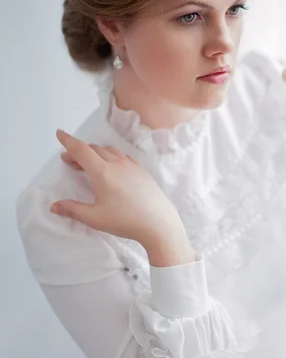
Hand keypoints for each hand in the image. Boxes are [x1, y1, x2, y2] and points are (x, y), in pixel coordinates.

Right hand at [50, 129, 184, 247]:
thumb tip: (55, 206)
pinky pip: (123, 157)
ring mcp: (132, 166)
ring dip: (96, 153)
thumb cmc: (127, 221)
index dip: (68, 141)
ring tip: (89, 165)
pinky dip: (111, 157)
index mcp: (103, 172)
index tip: (59, 133)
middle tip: (69, 161)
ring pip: (109, 151)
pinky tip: (112, 168)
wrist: (159, 224)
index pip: (81, 150)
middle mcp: (117, 164)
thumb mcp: (94, 218)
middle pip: (94, 149)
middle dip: (79, 152)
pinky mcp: (142, 172)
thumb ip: (72, 210)